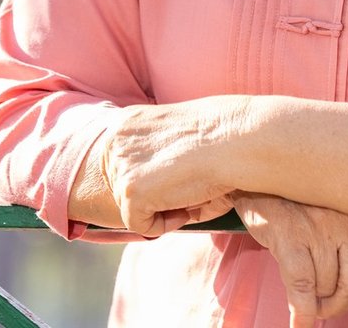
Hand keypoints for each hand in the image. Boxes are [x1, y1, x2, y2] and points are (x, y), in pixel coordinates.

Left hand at [97, 99, 242, 236]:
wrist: (234, 139)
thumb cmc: (216, 136)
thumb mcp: (172, 136)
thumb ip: (151, 155)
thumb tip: (147, 188)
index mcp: (123, 122)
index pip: (119, 166)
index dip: (147, 180)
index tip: (174, 180)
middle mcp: (113, 140)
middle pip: (121, 188)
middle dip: (152, 196)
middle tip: (185, 192)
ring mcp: (120, 166)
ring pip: (129, 207)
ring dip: (159, 209)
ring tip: (189, 196)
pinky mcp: (131, 192)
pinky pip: (139, 224)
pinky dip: (164, 225)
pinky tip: (187, 208)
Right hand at [233, 192, 347, 327]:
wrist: (263, 177)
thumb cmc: (305, 209)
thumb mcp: (342, 229)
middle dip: (340, 304)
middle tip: (324, 304)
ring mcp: (322, 225)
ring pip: (328, 287)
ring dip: (316, 301)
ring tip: (305, 292)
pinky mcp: (291, 232)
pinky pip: (302, 287)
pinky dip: (301, 312)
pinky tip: (299, 322)